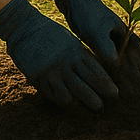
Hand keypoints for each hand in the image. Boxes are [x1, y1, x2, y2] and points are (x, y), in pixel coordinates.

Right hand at [0, 0, 120, 109]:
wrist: (25, 28)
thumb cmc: (51, 32)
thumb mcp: (71, 41)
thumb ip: (81, 56)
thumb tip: (95, 70)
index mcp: (76, 52)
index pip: (95, 72)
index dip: (105, 85)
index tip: (114, 94)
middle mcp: (65, 64)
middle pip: (84, 87)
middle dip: (95, 100)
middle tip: (102, 109)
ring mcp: (51, 73)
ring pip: (68, 96)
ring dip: (78, 106)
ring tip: (85, 111)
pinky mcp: (37, 79)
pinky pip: (51, 96)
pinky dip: (60, 103)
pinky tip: (68, 106)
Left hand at [55, 0, 139, 89]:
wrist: (76, 2)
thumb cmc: (88, 15)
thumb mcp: (96, 33)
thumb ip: (106, 49)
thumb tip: (116, 67)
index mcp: (125, 32)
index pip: (136, 54)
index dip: (139, 69)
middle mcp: (121, 36)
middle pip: (132, 58)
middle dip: (136, 73)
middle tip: (139, 89)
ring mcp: (111, 40)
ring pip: (122, 60)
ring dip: (126, 73)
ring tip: (129, 88)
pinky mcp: (101, 43)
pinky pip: (111, 59)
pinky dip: (114, 70)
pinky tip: (111, 80)